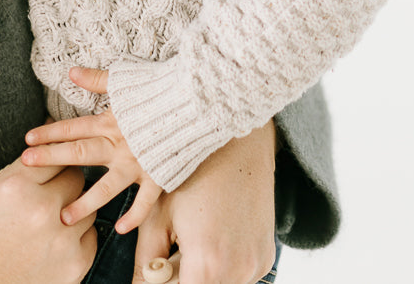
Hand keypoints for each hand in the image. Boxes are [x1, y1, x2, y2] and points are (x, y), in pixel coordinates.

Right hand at [0, 156, 95, 283]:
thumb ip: (26, 165)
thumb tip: (52, 135)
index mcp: (18, 186)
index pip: (56, 154)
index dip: (54, 159)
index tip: (53, 165)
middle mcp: (42, 210)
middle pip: (76, 178)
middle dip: (65, 183)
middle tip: (52, 194)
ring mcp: (61, 239)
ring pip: (88, 207)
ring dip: (74, 210)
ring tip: (52, 220)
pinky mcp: (75, 264)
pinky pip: (92, 235)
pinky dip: (78, 236)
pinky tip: (58, 240)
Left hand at [22, 67, 163, 231]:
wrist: (196, 100)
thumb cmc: (161, 87)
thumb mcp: (125, 80)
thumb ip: (97, 80)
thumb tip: (71, 71)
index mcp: (110, 121)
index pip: (73, 128)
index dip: (49, 133)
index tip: (27, 140)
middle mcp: (120, 144)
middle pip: (80, 153)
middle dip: (52, 158)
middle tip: (27, 165)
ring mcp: (138, 163)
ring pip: (107, 187)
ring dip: (85, 203)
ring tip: (64, 217)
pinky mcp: (158, 174)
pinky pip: (145, 201)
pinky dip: (134, 216)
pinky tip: (119, 230)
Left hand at [131, 123, 276, 283]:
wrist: (237, 143)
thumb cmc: (192, 172)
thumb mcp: (159, 213)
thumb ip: (146, 260)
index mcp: (207, 264)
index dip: (162, 282)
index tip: (157, 269)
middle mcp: (238, 272)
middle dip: (181, 277)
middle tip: (175, 247)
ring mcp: (256, 266)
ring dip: (202, 274)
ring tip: (194, 236)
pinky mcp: (266, 258)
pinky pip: (238, 275)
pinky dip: (222, 265)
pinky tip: (214, 234)